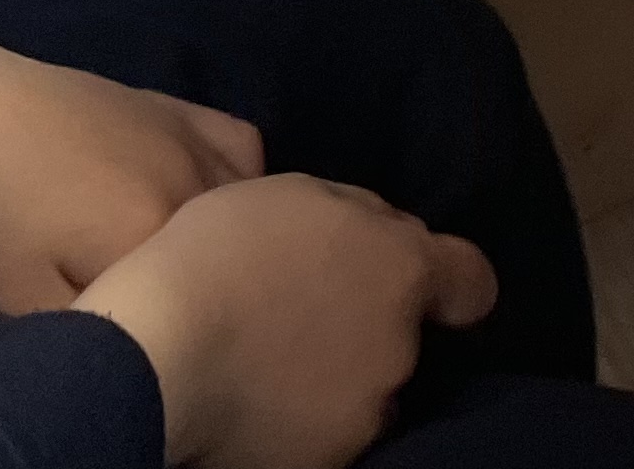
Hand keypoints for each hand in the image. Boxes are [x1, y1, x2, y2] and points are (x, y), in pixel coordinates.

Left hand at [0, 15, 262, 308]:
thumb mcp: (20, 299)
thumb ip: (96, 332)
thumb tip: (143, 349)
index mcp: (157, 234)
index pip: (199, 298)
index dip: (174, 321)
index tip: (144, 325)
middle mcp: (194, 184)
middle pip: (227, 250)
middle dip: (203, 281)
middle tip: (159, 298)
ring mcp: (189, 139)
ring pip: (246, 203)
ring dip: (230, 236)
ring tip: (187, 260)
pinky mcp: (176, 108)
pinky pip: (241, 145)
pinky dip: (243, 176)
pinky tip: (210, 195)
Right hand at [75, 174, 497, 468]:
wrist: (161, 356)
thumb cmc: (220, 253)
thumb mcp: (295, 193)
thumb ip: (357, 216)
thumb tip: (381, 233)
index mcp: (402, 270)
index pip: (472, 282)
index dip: (450, 282)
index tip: (422, 286)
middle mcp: (400, 347)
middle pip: (403, 333)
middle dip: (365, 322)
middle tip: (296, 310)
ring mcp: (367, 412)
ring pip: (364, 387)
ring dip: (332, 372)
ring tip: (266, 359)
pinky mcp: (328, 461)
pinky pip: (324, 430)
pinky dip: (299, 417)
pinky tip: (249, 398)